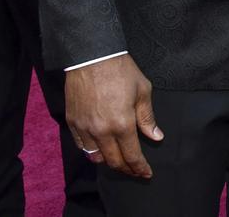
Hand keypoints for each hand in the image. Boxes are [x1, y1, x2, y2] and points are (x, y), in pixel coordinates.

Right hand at [66, 54, 162, 177]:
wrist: (92, 55)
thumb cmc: (121, 70)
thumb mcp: (142, 90)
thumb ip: (147, 117)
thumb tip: (156, 137)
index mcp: (122, 123)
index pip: (132, 155)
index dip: (140, 168)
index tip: (146, 173)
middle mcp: (102, 131)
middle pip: (114, 161)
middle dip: (126, 169)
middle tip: (134, 170)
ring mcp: (85, 128)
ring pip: (95, 157)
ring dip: (108, 161)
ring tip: (118, 160)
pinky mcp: (72, 122)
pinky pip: (81, 145)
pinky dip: (91, 151)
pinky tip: (99, 148)